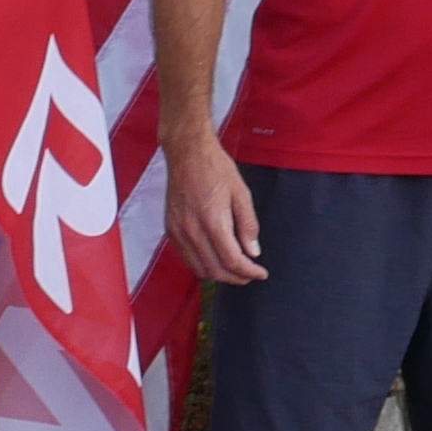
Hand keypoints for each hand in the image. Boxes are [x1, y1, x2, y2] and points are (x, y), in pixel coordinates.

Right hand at [170, 134, 268, 285]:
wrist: (187, 152)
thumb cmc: (214, 167)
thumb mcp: (241, 193)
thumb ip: (248, 225)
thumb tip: (253, 251)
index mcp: (213, 221)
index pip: (232, 260)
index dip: (249, 272)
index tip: (260, 273)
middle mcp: (192, 231)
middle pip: (215, 270)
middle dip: (236, 278)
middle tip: (250, 274)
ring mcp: (178, 232)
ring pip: (199, 268)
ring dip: (219, 275)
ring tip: (235, 270)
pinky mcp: (170, 229)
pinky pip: (186, 258)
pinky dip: (201, 265)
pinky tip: (214, 260)